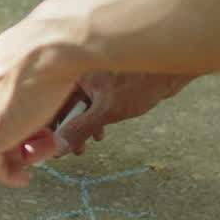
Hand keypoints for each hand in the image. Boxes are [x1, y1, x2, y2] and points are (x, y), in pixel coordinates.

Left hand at [0, 24, 79, 186]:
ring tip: (46, 150)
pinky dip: (7, 176)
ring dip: (19, 154)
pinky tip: (24, 179)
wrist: (55, 43)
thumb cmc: (58, 41)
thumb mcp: (42, 50)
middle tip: (46, 139)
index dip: (14, 115)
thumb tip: (55, 70)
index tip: (39, 122)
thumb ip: (37, 65)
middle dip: (16, 136)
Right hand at [55, 71, 195, 155]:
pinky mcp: (102, 84)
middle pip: (59, 104)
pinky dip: (90, 119)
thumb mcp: (106, 111)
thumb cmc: (141, 82)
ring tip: (84, 146)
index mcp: (71, 70)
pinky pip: (88, 104)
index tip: (47, 144)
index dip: (47, 124)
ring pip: (74, 106)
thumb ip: (80, 129)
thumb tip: (59, 147)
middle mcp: (77, 71)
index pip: (48, 100)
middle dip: (64, 129)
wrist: (172, 71)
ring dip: (78, 128)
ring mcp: (90, 77)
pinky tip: (99, 133)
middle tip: (68, 150)